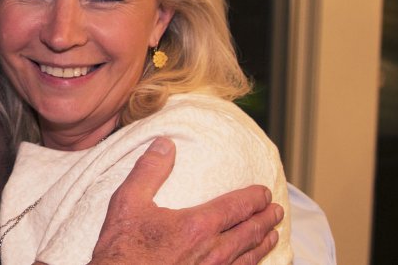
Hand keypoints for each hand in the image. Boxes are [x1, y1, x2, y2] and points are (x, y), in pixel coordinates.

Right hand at [90, 137, 281, 264]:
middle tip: (276, 211)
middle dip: (265, 220)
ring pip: (249, 257)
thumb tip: (165, 144)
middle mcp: (212, 252)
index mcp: (197, 226)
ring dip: (263, 243)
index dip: (254, 198)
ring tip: (272, 235)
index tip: (264, 192)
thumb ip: (149, 171)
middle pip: (249, 232)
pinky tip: (250, 263)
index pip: (237, 207)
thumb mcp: (127, 202)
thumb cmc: (122, 249)